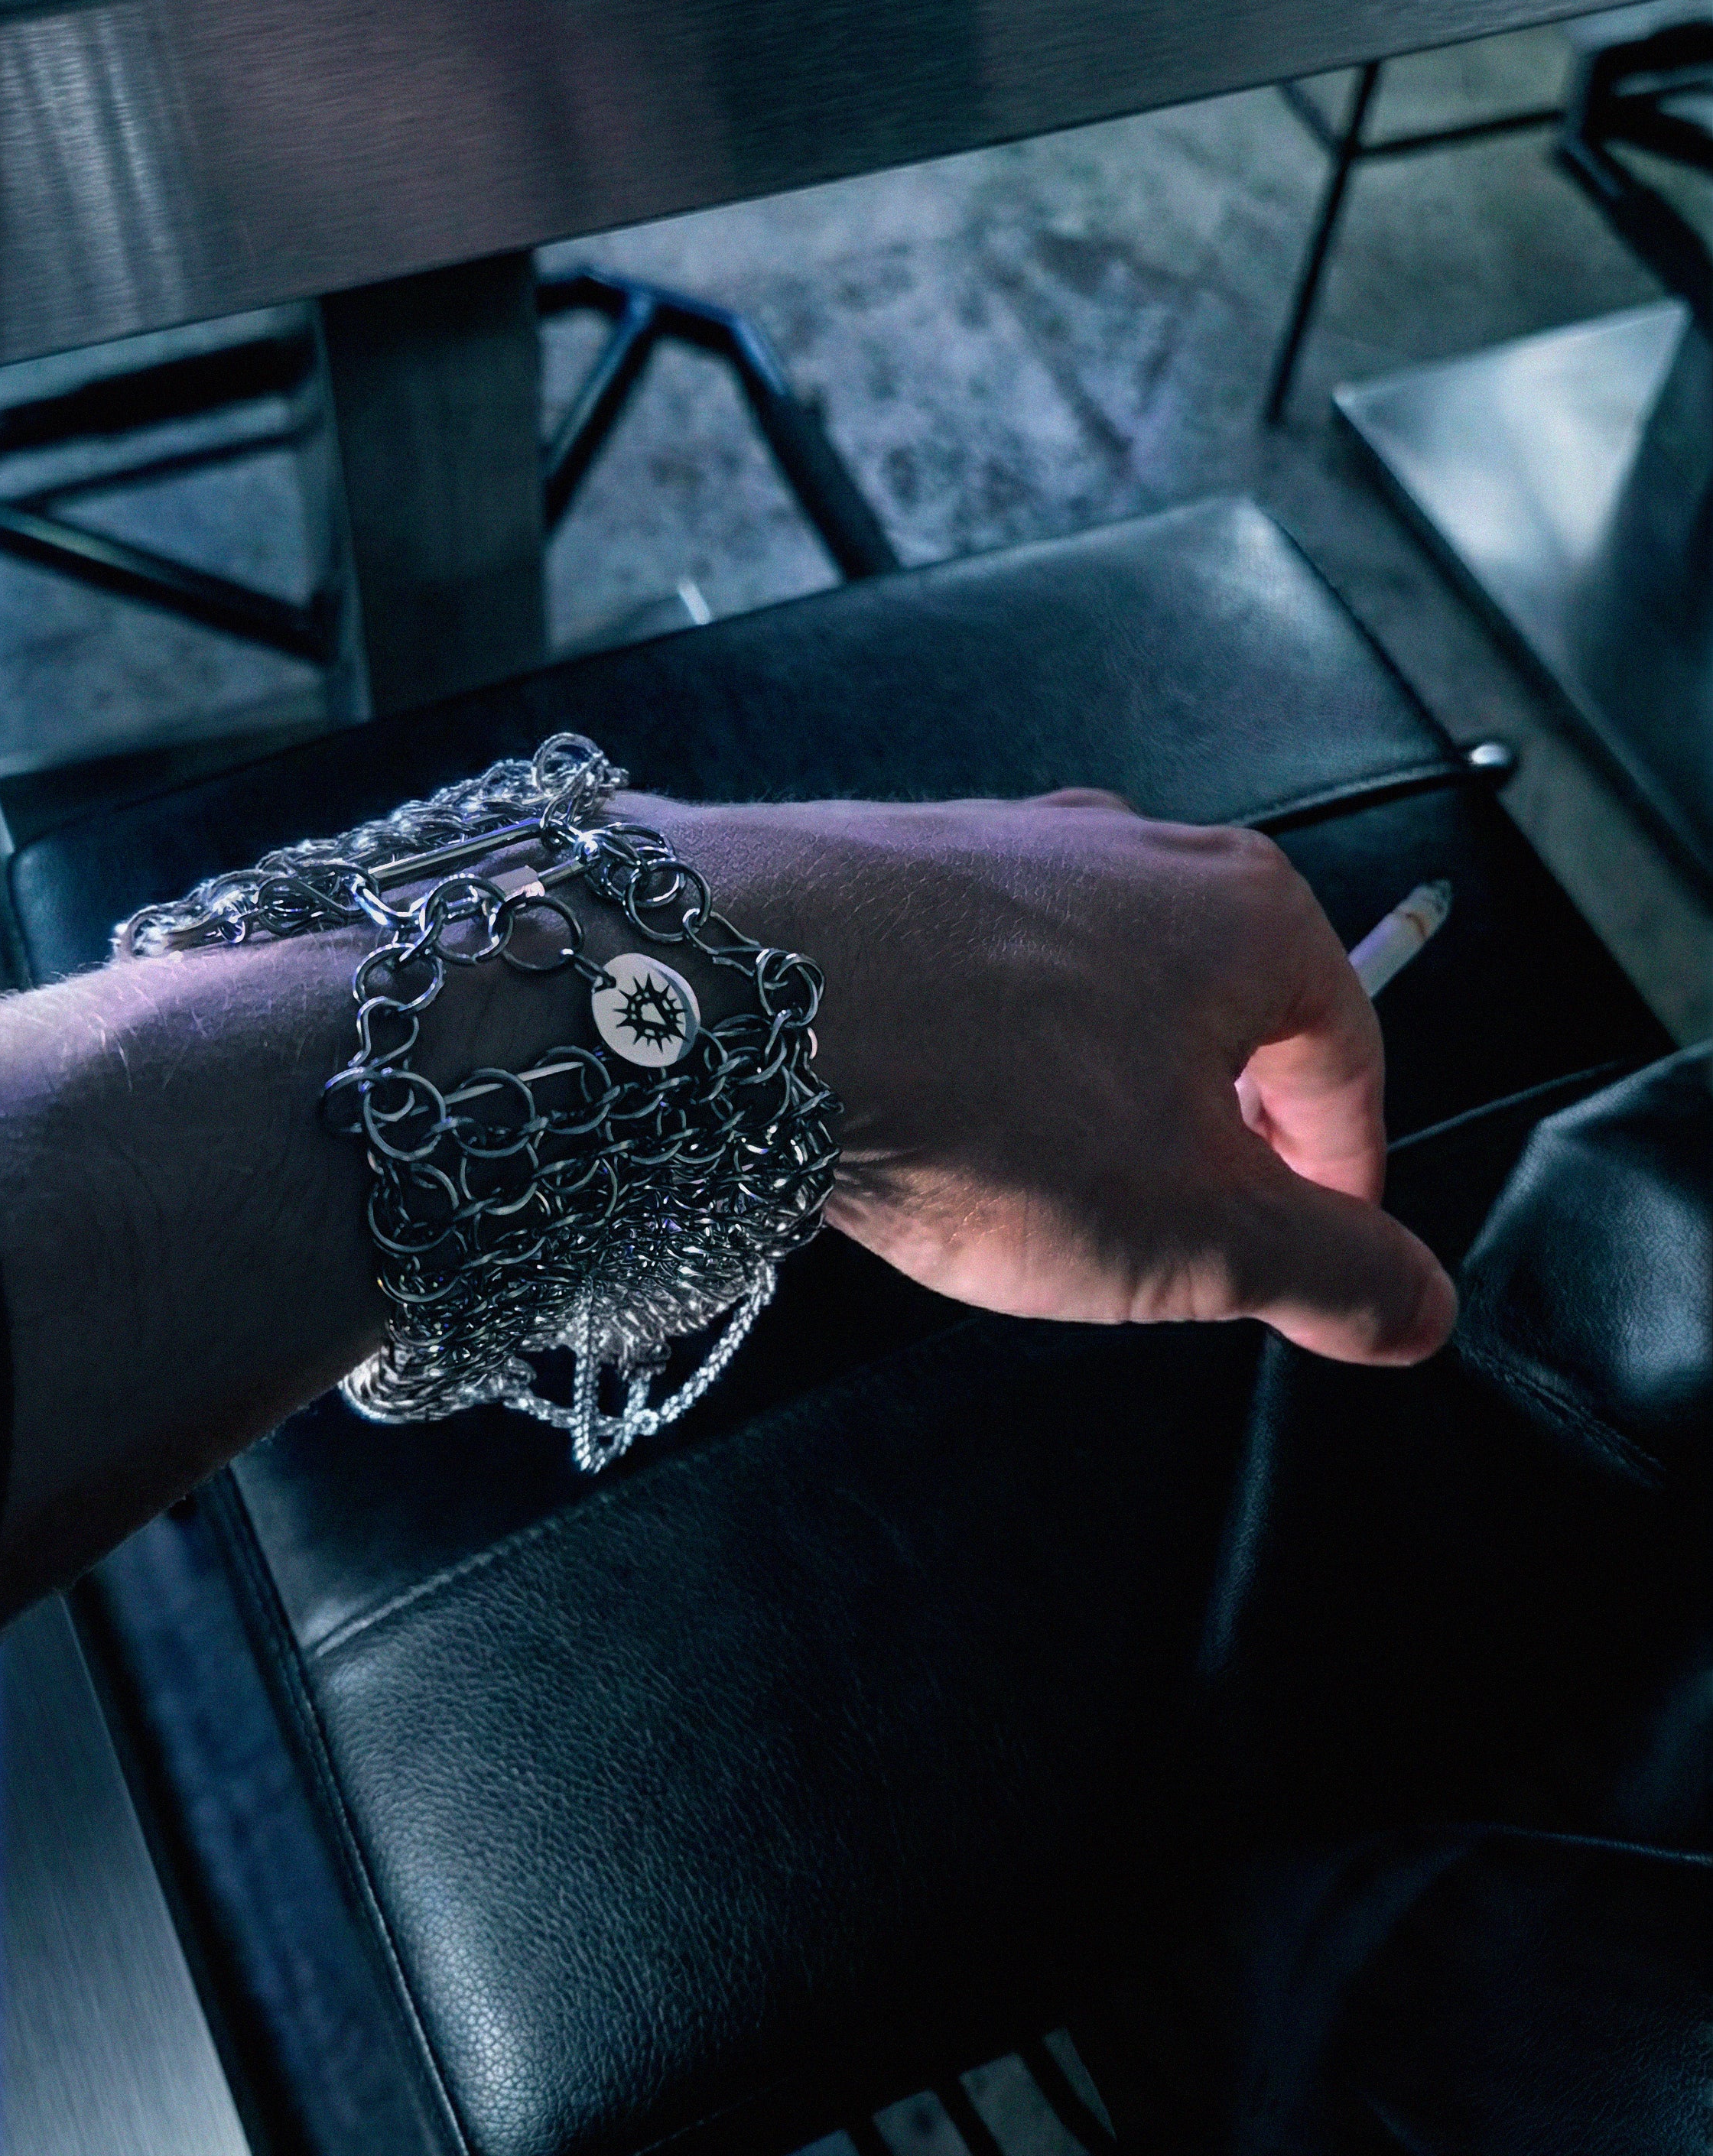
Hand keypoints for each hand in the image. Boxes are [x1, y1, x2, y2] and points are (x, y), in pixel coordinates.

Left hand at [661, 790, 1455, 1365]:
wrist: (739, 1004)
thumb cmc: (989, 1104)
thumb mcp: (1200, 1237)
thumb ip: (1332, 1274)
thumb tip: (1417, 1309)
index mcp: (1254, 915)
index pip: (1348, 1063)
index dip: (1340, 1187)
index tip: (1308, 1268)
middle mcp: (1138, 850)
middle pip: (1224, 1023)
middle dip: (1210, 1145)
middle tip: (1172, 1245)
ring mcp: (1008, 845)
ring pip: (1097, 1000)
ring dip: (1092, 1103)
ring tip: (1039, 1195)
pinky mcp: (894, 868)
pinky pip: (981, 981)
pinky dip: (987, 1060)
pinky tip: (939, 1126)